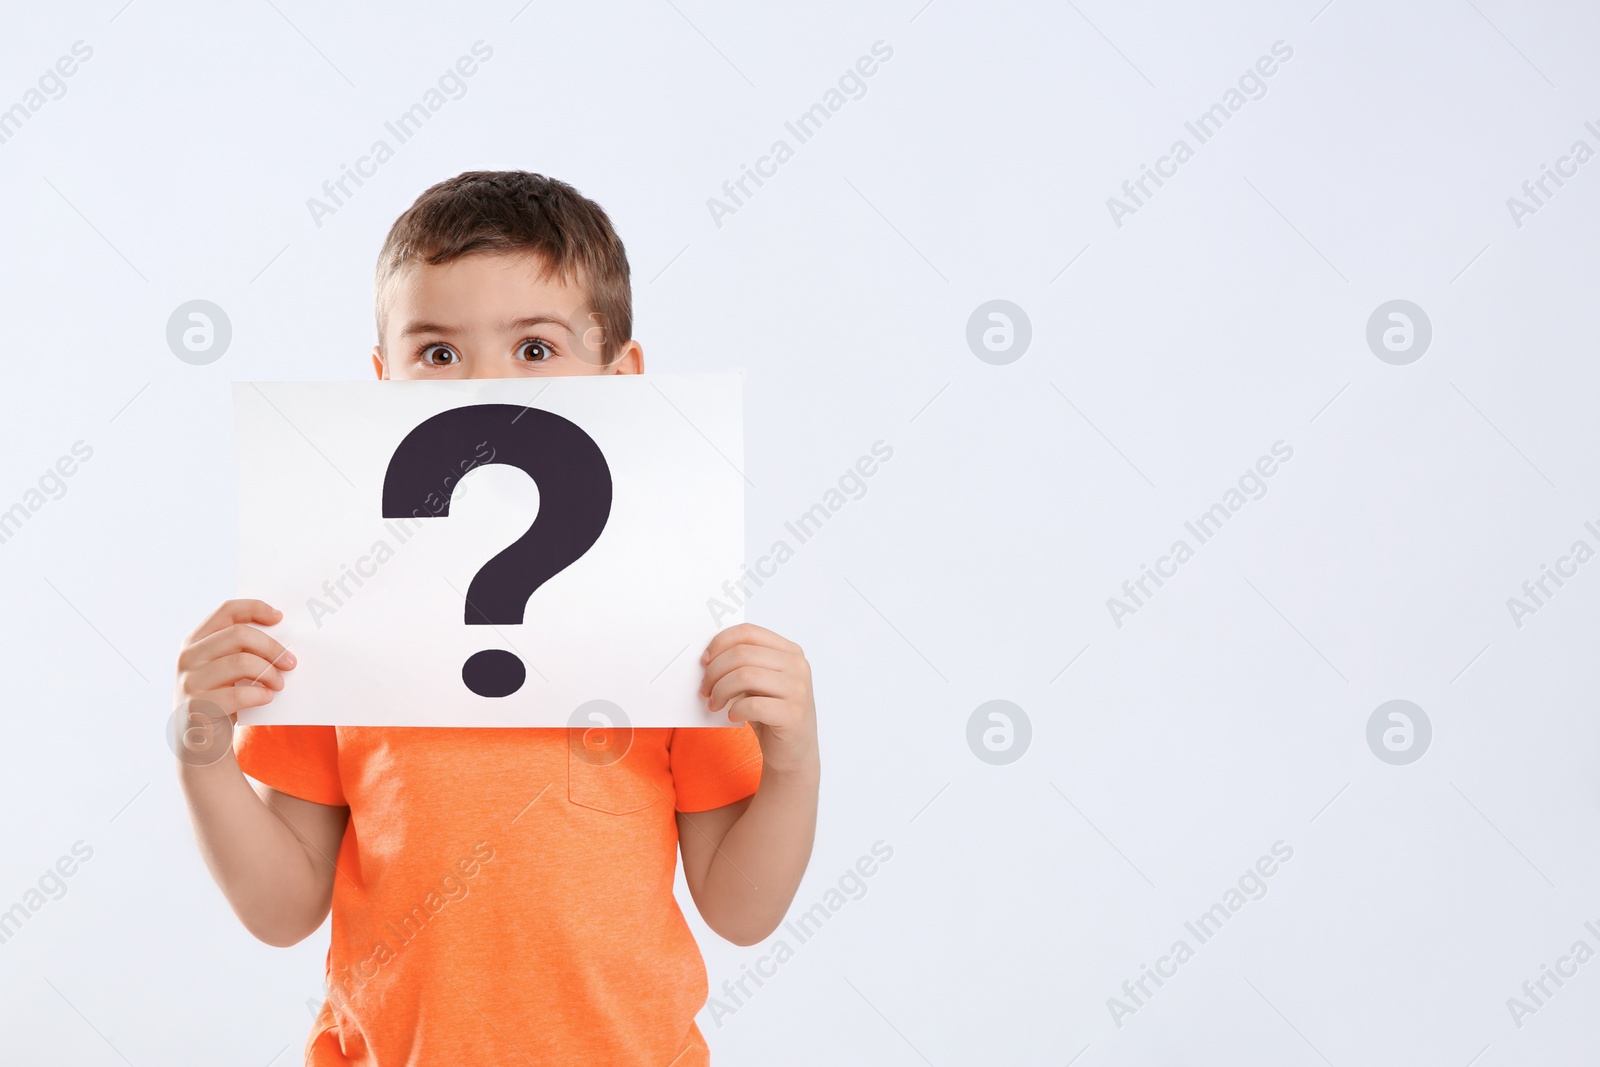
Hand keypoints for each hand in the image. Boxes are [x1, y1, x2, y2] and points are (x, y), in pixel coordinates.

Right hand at [174, 599, 296, 726]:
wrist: (200, 744)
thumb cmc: (221, 699)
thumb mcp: (225, 670)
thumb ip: (241, 650)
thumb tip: (282, 631)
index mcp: (195, 640)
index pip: (226, 610)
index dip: (255, 608)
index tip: (280, 617)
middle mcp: (188, 657)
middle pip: (239, 634)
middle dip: (272, 647)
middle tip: (291, 662)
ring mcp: (190, 681)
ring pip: (241, 662)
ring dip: (269, 672)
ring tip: (280, 684)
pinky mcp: (197, 706)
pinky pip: (238, 694)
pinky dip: (259, 694)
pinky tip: (267, 698)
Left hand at [699, 623, 816, 776]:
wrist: (795, 752)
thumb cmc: (772, 714)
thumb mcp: (760, 683)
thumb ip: (743, 665)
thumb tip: (708, 658)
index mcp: (790, 651)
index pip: (748, 632)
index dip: (720, 643)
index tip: (705, 660)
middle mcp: (797, 666)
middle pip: (741, 654)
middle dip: (714, 671)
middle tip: (705, 689)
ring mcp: (798, 689)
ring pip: (744, 675)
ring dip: (720, 691)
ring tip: (715, 704)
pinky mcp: (793, 714)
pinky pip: (752, 704)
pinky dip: (735, 709)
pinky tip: (733, 715)